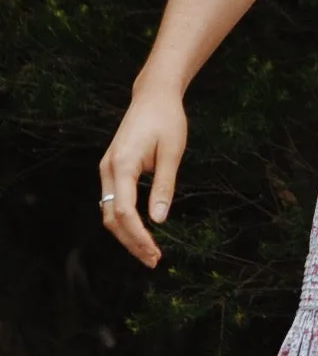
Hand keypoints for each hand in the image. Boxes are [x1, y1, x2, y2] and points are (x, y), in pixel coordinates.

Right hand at [98, 84, 187, 265]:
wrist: (153, 96)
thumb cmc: (167, 120)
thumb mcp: (172, 152)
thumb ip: (164, 185)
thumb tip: (158, 219)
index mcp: (122, 165)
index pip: (124, 212)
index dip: (138, 236)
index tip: (154, 252)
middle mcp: (108, 169)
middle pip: (112, 217)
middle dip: (131, 242)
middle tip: (153, 259)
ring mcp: (107, 169)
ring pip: (109, 212)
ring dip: (127, 234)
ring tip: (149, 251)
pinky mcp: (112, 168)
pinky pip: (113, 201)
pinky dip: (124, 220)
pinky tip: (140, 231)